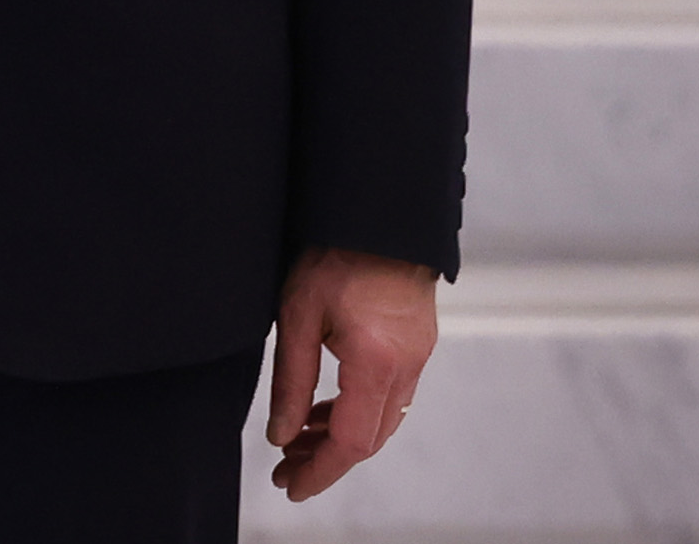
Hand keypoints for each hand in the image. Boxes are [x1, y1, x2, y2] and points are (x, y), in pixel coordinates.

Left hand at [265, 247, 437, 501]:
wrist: (379, 212)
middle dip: (327, 459)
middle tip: (286, 469)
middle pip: (371, 438)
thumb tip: (281, 433)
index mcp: (378, 362)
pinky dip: (356, 410)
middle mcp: (406, 366)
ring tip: (297, 440)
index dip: (322, 471)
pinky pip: (389, 395)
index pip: (353, 442)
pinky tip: (324, 409)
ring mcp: (417, 355)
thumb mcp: (297, 315)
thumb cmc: (336, 252)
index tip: (293, 485)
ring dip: (341, 436)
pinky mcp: (416, 343)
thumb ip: (291, 379)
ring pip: (382, 419)